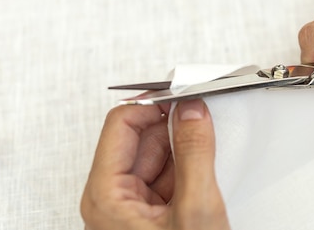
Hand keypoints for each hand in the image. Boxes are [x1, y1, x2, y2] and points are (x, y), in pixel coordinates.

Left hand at [81, 100, 229, 229]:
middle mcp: (112, 200)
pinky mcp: (151, 216)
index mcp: (105, 196)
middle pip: (140, 138)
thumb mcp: (194, 209)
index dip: (154, 105)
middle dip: (174, 126)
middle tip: (201, 116)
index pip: (121, 123)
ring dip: (184, 148)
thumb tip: (190, 112)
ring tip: (208, 149)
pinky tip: (205, 171)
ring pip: (157, 157)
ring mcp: (131, 209)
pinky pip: (168, 178)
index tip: (183, 97)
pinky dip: (188, 168)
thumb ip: (194, 154)